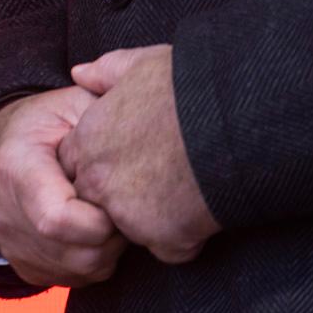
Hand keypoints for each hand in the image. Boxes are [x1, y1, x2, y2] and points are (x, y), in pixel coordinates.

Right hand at [0, 86, 124, 286]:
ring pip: (83, 270)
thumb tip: (144, 125)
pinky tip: (93, 228)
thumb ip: (105, 112)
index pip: (60, 219)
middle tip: (122, 202)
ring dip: (109, 247)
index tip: (119, 195)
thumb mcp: (72, 105)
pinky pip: (76, 279)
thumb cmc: (46, 126)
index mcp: (17, 169)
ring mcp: (15, 247)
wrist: (3, 151)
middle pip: (80, 252)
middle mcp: (8, 216)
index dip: (102, 218)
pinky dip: (94, 258)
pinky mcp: (26, 267)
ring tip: (109, 212)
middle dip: (115, 233)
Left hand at [66, 46, 219, 262]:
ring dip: (156, 217)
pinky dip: (187, 235)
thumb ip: (106, 72)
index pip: (77, 164)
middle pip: (99, 201)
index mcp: (89, 137)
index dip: (108, 163)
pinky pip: (170, 247)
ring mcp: (126, 212)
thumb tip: (80, 73)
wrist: (235, 119)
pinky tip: (205, 208)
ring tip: (189, 188)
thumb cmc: (190, 88)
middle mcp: (99, 178)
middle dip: (126, 196)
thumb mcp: (143, 64)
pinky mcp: (161, 237)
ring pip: (132, 229)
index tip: (137, 157)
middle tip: (165, 177)